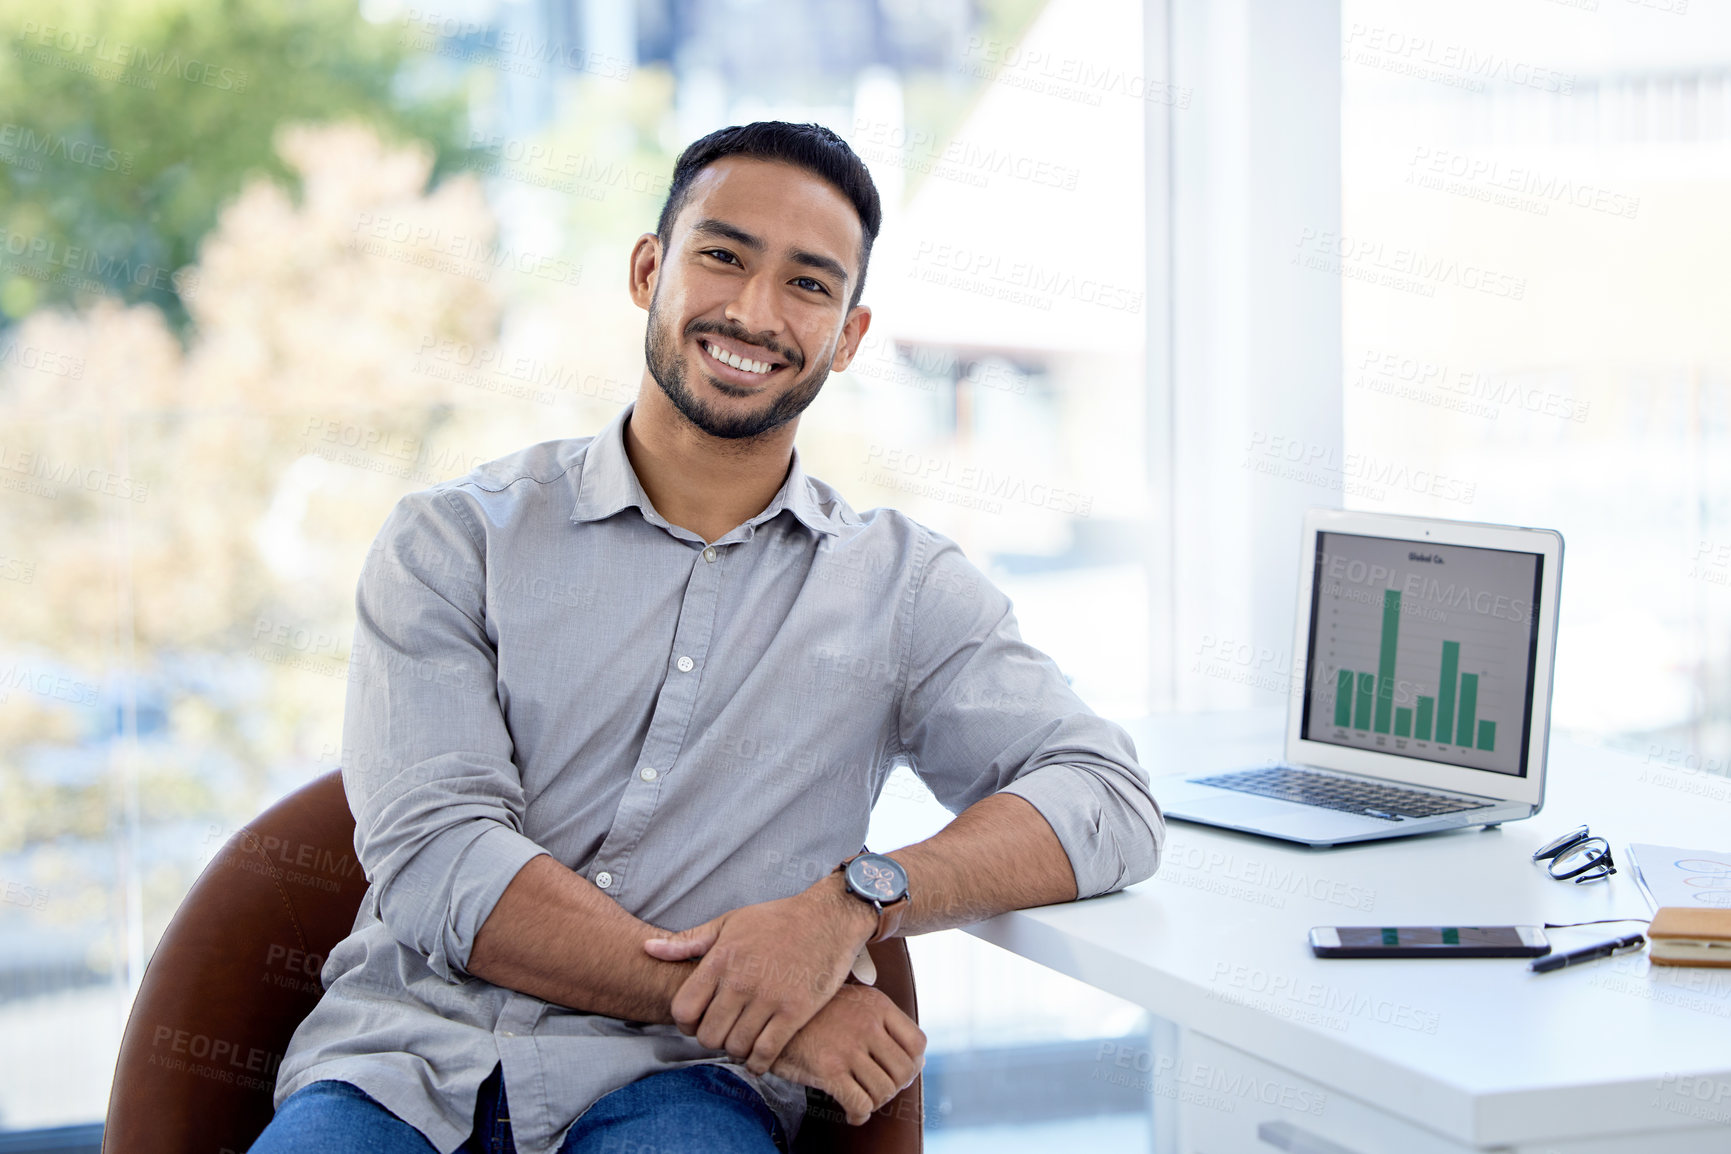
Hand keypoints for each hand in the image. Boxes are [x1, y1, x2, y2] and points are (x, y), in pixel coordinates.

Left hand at [643, 874, 876, 1072]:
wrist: (828, 918)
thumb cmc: (777, 919)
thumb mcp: (730, 922)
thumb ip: (688, 941)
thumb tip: (647, 949)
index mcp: (721, 959)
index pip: (683, 1009)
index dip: (685, 1023)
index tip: (698, 1022)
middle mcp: (741, 981)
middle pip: (707, 1035)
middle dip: (711, 1040)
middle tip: (723, 1033)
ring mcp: (768, 998)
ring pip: (735, 1047)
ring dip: (736, 1051)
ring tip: (743, 1041)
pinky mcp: (795, 1012)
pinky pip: (766, 1052)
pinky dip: (758, 1062)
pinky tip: (760, 1056)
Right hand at [771, 981, 925, 1125]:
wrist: (770, 1019)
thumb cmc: (815, 1016)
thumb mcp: (854, 1003)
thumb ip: (884, 1024)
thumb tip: (918, 1061)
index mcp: (877, 1005)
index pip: (918, 1043)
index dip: (914, 1064)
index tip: (900, 1072)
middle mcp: (866, 1024)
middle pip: (904, 1071)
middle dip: (895, 1087)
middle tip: (879, 1090)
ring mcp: (847, 1047)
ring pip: (884, 1091)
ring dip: (876, 1102)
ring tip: (863, 1099)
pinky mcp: (828, 1070)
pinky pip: (860, 1103)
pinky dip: (859, 1114)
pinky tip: (851, 1111)